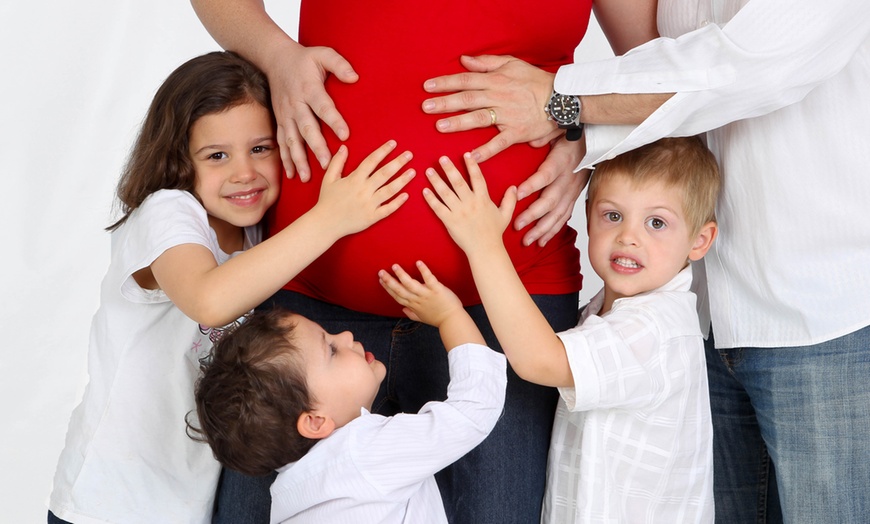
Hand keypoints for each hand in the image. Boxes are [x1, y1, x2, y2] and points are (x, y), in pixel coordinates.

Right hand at [267, 44, 358, 180]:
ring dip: (298, 160)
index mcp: (309, 89)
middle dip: (316, 148)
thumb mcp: (323, 54)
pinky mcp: (280, 120)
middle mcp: (295, 104)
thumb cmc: (304, 59)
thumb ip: (339, 64)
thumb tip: (355, 77)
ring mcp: (285, 114)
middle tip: (327, 165)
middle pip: (306, 128)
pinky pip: (281, 142)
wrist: (275, 58)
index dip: (334, 121)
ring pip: (291, 140)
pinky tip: (291, 174)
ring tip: (306, 177)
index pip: (323, 107)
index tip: (345, 136)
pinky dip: (285, 159)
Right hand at [314, 140, 414, 235]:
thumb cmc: (327, 200)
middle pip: (385, 173)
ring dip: (402, 180)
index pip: (372, 161)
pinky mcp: (372, 217)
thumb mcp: (329, 179)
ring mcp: (369, 204)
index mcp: (354, 179)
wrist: (325, 224)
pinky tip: (407, 195)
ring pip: (389, 190)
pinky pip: (388, 209)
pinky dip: (398, 202)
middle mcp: (363, 190)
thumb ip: (337, 162)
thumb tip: (344, 147)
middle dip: (398, 162)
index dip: (383, 151)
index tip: (393, 143)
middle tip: (410, 154)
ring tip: (413, 172)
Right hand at [378, 261, 463, 326]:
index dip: (388, 288)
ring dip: (401, 275)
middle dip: (389, 281)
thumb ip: (411, 313)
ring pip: (410, 284)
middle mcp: (417, 299)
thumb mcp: (422, 318)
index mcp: (413, 305)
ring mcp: (426, 294)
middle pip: (399, 290)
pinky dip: (424, 270)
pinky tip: (418, 262)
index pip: (397, 296)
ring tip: (394, 266)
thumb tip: (403, 310)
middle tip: (381, 272)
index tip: (380, 280)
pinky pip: (429, 278)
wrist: (452, 321)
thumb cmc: (438, 319)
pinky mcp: (436, 289)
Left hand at [422, 55, 558, 161]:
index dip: (446, 83)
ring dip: (458, 123)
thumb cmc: (536, 81)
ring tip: (440, 127)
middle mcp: (499, 97)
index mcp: (496, 80)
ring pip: (479, 118)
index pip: (466, 80)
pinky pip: (498, 143)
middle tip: (425, 107)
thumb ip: (487, 62)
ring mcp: (507, 116)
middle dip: (445, 102)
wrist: (561, 98)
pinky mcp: (516, 132)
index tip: (428, 86)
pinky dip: (485, 151)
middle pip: (467, 99)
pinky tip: (470, 157)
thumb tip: (464, 60)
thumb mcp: (512, 64)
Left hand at [422, 154, 515, 255]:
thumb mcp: (506, 215)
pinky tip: (424, 191)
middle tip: (442, 158)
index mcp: (483, 199)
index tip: (466, 154)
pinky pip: (438, 208)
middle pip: (458, 182)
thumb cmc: (495, 233)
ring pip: (445, 193)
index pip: (477, 177)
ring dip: (436, 181)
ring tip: (428, 171)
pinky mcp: (450, 221)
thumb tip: (514, 187)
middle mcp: (470, 203)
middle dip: (449, 168)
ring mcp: (459, 212)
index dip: (472, 165)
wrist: (485, 249)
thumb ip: (509, 200)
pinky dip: (431, 199)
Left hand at [514, 137, 588, 246]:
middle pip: (551, 201)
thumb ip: (545, 135)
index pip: (546, 175)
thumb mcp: (557, 131)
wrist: (591, 144)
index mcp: (561, 162)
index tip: (518, 192)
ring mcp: (571, 192)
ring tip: (527, 241)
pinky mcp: (573, 199)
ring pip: (557, 214)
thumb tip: (534, 140)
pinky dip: (553, 231)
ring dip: (542, 229)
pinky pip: (563, 218)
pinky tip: (542, 241)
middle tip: (517, 225)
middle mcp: (567, 180)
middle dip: (533, 216)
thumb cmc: (569, 138)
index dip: (533, 185)